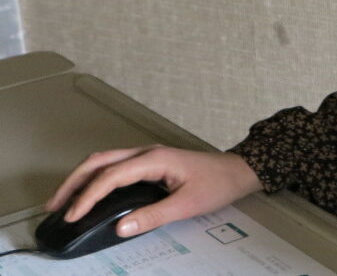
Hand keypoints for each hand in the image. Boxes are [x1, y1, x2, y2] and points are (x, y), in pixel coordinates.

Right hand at [45, 146, 262, 237]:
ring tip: (64, 202)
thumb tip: (120, 228)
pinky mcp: (150, 163)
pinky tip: (90, 194)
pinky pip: (115, 166)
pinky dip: (96, 178)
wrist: (238, 171)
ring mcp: (148, 155)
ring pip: (105, 161)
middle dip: (74, 182)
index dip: (88, 195)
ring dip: (82, 178)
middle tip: (54, 206)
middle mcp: (147, 152)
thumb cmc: (217, 184)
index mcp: (155, 159)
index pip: (111, 175)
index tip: (71, 215)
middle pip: (100, 160)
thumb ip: (154, 216)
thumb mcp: (187, 204)